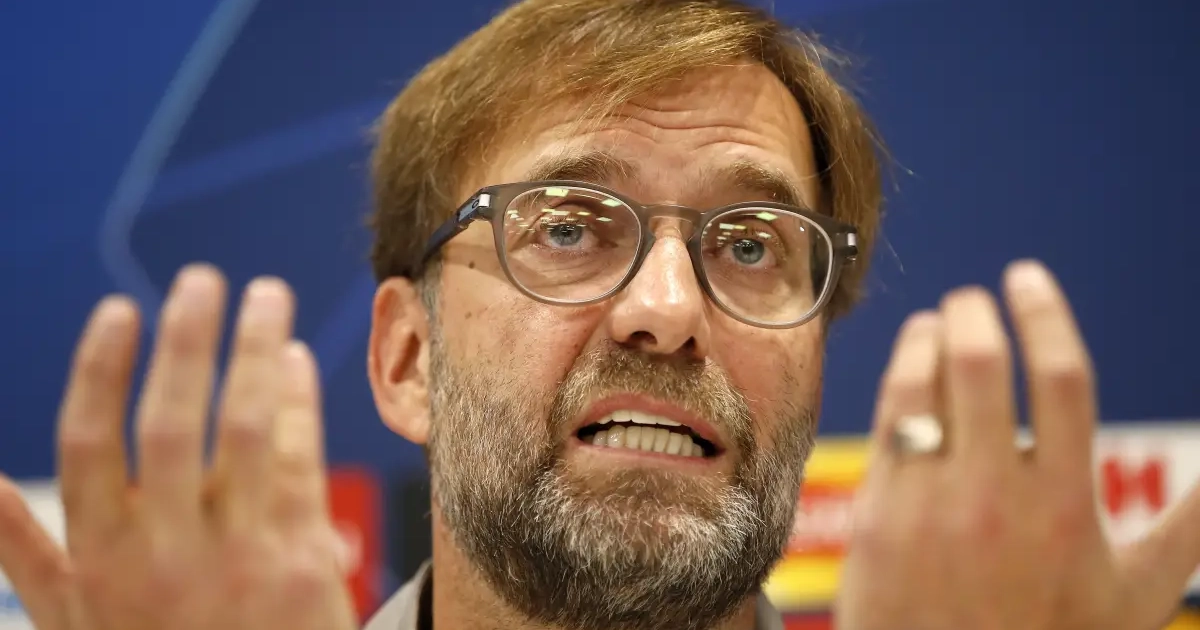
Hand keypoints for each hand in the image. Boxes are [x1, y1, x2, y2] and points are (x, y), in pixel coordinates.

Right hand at [0, 265, 357, 629]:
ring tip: (264, 293)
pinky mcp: (302, 561)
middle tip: (201, 278)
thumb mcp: (72, 620)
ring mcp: (239, 557)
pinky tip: (294, 359)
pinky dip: (299, 404)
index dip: (101, 372)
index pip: (87, 445)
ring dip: (253, 352)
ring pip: (246, 431)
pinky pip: (302, 464)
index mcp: (100, 561)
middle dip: (186, 342)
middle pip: (172, 423)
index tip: (119, 311)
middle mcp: (164, 555)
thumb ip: (23, 553)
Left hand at [836, 260, 1199, 629]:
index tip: (1027, 278)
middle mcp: (995, 498)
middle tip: (974, 298)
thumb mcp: (1136, 593)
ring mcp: (928, 506)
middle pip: (982, 365)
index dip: (1045, 314)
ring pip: (920, 388)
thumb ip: (1188, 524)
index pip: (1063, 378)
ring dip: (926, 339)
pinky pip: (883, 426)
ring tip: (935, 323)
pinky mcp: (876, 518)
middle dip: (975, 313)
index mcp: (1066, 506)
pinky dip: (897, 382)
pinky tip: (907, 368)